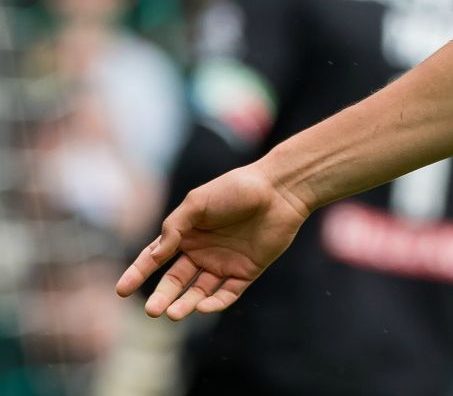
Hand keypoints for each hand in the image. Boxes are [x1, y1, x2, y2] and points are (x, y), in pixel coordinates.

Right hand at [115, 163, 311, 319]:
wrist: (280, 189)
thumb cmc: (236, 189)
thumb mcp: (197, 203)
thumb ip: (174, 228)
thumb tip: (155, 253)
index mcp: (186, 234)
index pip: (155, 258)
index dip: (138, 273)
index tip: (121, 290)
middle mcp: (202, 251)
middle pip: (175, 281)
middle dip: (163, 297)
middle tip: (152, 311)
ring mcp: (224, 263)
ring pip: (199, 291)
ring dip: (186, 304)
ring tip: (174, 313)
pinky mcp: (247, 271)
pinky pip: (227, 293)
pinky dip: (215, 303)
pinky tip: (203, 306)